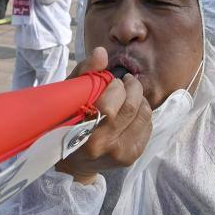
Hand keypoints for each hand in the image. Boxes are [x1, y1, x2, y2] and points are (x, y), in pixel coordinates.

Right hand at [55, 47, 152, 184]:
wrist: (73, 162)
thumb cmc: (67, 122)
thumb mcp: (69, 96)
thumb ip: (85, 72)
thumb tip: (102, 52)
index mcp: (86, 132)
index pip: (112, 103)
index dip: (116, 86)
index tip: (112, 80)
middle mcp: (105, 146)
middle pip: (132, 107)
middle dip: (132, 87)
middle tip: (126, 81)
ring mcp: (121, 153)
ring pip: (144, 114)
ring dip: (139, 99)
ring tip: (129, 95)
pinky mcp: (132, 156)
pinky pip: (147, 125)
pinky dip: (142, 113)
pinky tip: (131, 111)